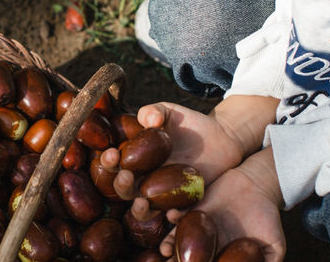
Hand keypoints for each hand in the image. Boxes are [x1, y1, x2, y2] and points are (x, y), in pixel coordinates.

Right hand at [100, 101, 245, 215]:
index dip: (108, 161)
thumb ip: (154, 111)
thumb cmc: (187, 123)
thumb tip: (149, 120)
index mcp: (136, 158)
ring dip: (139, 211)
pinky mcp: (185, 204)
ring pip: (145, 210)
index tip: (111, 154)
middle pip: (126, 190)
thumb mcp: (169, 112)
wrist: (220, 137)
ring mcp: (163, 194)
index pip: (116, 163)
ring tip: (141, 203)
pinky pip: (175, 216)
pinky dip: (172, 217)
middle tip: (126, 176)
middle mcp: (145, 179)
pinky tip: (173, 213)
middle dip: (121, 185)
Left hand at [159, 153, 284, 261]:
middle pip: (190, 261)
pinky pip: (179, 214)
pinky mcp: (192, 208)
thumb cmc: (268, 218)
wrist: (258, 185)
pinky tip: (171, 216)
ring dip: (170, 247)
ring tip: (165, 251)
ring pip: (180, 241)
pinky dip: (174, 217)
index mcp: (225, 257)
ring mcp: (198, 228)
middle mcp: (208, 246)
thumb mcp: (274, 245)